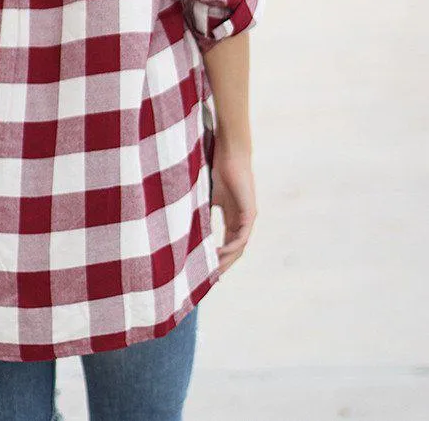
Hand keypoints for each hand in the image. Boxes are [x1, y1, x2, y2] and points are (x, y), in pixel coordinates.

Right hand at [211, 145, 256, 274]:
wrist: (230, 154)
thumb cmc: (217, 170)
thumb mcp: (207, 196)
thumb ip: (201, 212)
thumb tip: (183, 226)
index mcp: (234, 218)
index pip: (228, 244)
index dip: (218, 258)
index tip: (205, 270)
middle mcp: (243, 221)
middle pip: (235, 251)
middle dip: (222, 265)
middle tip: (208, 279)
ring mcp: (248, 218)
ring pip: (239, 247)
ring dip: (226, 260)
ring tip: (212, 271)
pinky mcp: (250, 213)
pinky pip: (241, 237)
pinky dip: (231, 247)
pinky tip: (218, 253)